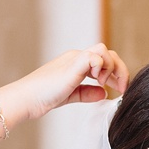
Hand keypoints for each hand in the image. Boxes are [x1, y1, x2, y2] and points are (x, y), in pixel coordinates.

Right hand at [13, 43, 129, 120]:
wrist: (27, 98)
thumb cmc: (42, 97)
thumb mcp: (70, 96)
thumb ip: (86, 93)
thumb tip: (103, 94)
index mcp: (76, 64)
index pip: (104, 61)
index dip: (116, 74)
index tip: (120, 90)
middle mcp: (76, 58)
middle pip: (108, 53)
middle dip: (120, 70)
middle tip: (122, 88)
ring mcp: (75, 59)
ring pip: (104, 51)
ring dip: (111, 68)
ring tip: (105, 84)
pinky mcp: (73, 64)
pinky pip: (95, 55)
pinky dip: (101, 67)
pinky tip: (98, 80)